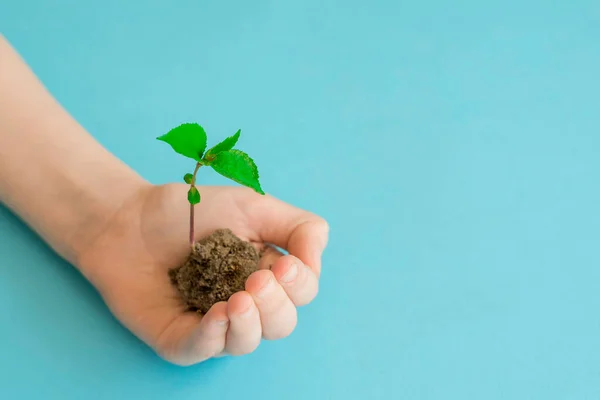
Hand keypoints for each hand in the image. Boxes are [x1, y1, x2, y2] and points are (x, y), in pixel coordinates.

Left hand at [77, 184, 328, 365]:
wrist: (130, 216)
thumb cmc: (192, 212)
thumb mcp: (254, 206)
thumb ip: (299, 226)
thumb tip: (314, 261)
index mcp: (269, 273)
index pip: (302, 292)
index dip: (300, 284)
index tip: (285, 264)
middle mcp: (246, 304)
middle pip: (281, 324)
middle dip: (276, 305)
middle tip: (258, 279)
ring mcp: (212, 325)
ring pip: (247, 343)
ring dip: (250, 325)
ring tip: (238, 299)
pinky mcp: (178, 338)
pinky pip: (202, 350)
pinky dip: (214, 337)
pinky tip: (217, 314)